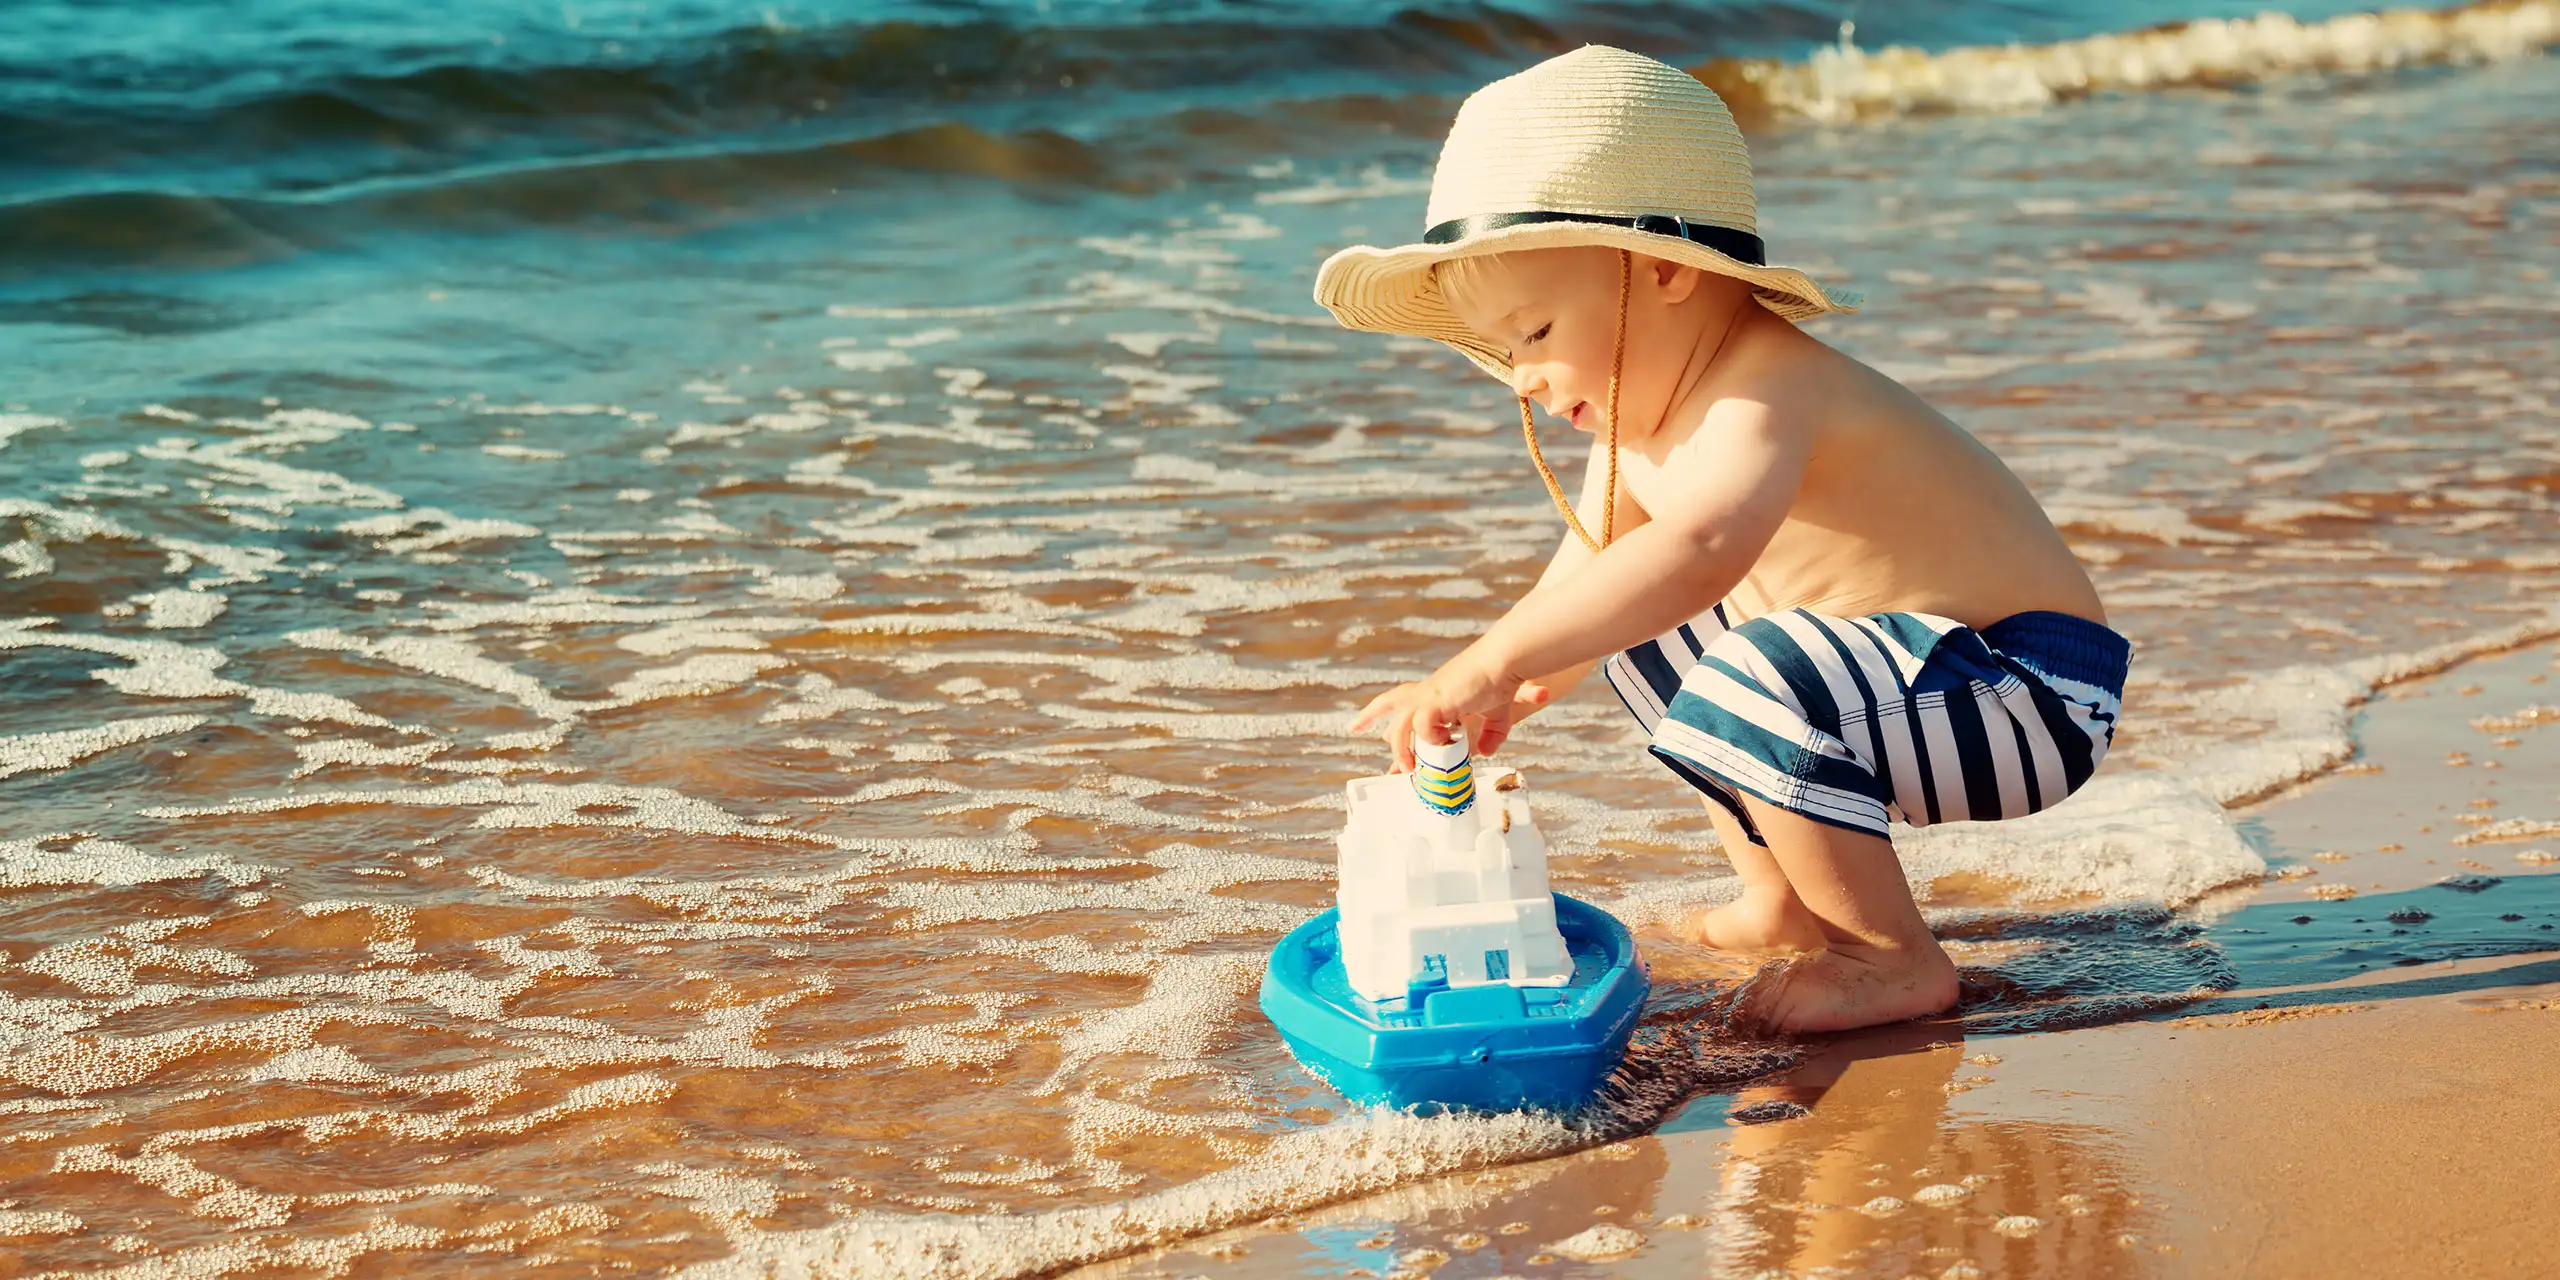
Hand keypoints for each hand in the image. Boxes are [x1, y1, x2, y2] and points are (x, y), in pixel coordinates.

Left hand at [1345, 656, 1548, 771]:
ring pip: (1400, 727)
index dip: (1376, 712)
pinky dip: (1432, 739)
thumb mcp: (1495, 715)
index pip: (1398, 699)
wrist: (1504, 663)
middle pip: (1388, 703)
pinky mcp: (1435, 702)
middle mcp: (1426, 693)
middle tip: (1354, 729)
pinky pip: (1421, 727)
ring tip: (1409, 770)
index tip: (1357, 725)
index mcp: (1434, 693)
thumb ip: (1490, 734)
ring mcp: (1428, 697)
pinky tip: (1448, 741)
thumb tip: (1485, 752)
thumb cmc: (1500, 681)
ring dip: (1403, 751)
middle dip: (1368, 716)